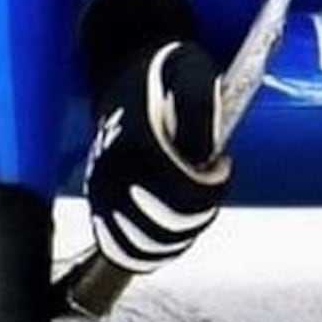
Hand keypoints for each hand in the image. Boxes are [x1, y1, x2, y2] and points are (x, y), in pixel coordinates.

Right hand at [76, 0, 232, 276]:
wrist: (126, 72)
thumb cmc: (167, 74)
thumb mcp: (196, 75)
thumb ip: (202, 114)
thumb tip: (204, 158)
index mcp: (135, 144)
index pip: (180, 193)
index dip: (212, 186)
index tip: (223, 163)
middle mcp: (111, 175)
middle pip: (165, 226)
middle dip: (200, 210)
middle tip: (211, 180)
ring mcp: (101, 194)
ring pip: (144, 245)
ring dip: (180, 232)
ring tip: (195, 202)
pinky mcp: (98, 206)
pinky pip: (121, 248)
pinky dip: (152, 250)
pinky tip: (175, 228)